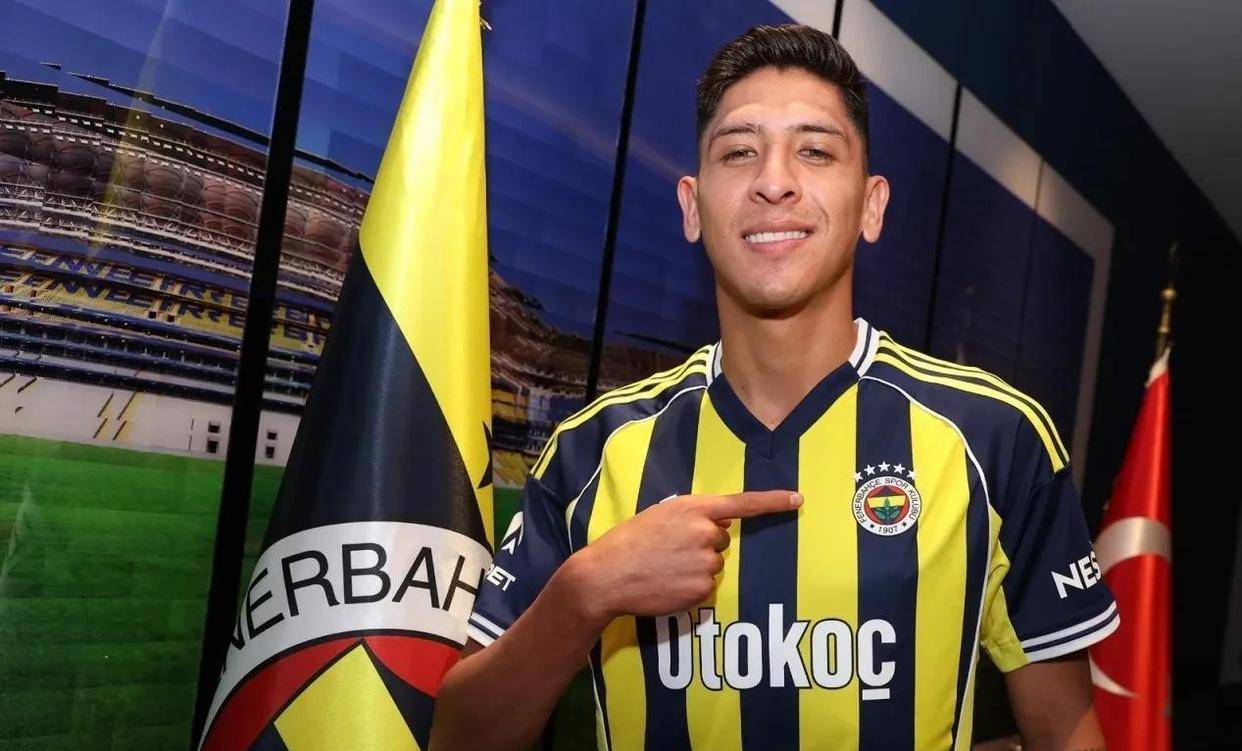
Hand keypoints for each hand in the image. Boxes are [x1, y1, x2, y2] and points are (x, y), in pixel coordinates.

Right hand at [568, 490, 801, 624]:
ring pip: (714, 565)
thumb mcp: (660, 516)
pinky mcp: (702, 589)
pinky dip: (690, 587)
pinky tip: (667, 584)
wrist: (606, 576)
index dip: (773, 502)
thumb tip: (722, 523)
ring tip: (664, 568)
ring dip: (695, 568)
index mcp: (693, 508)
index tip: (798, 500)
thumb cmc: (628, 543)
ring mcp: (705, 562)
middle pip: (722, 540)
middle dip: (703, 545)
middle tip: (670, 551)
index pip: (741, 503)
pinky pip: (706, 587)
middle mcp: (705, 533)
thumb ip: (692, 516)